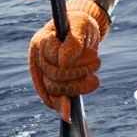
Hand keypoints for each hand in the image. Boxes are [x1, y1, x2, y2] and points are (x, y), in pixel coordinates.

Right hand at [28, 0, 110, 120]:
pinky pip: (54, 100)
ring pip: (56, 90)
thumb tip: (64, 62)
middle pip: (55, 77)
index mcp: (41, 42)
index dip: (74, 61)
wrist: (81, 30)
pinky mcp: (51, 83)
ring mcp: (43, 72)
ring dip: (80, 86)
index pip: (54, 60)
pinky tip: (70, 112)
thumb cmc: (80, 24)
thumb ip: (73, 42)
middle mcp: (38, 59)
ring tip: (94, 74)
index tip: (92, 53)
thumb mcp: (81, 25)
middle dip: (80, 72)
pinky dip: (64, 106)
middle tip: (97, 61)